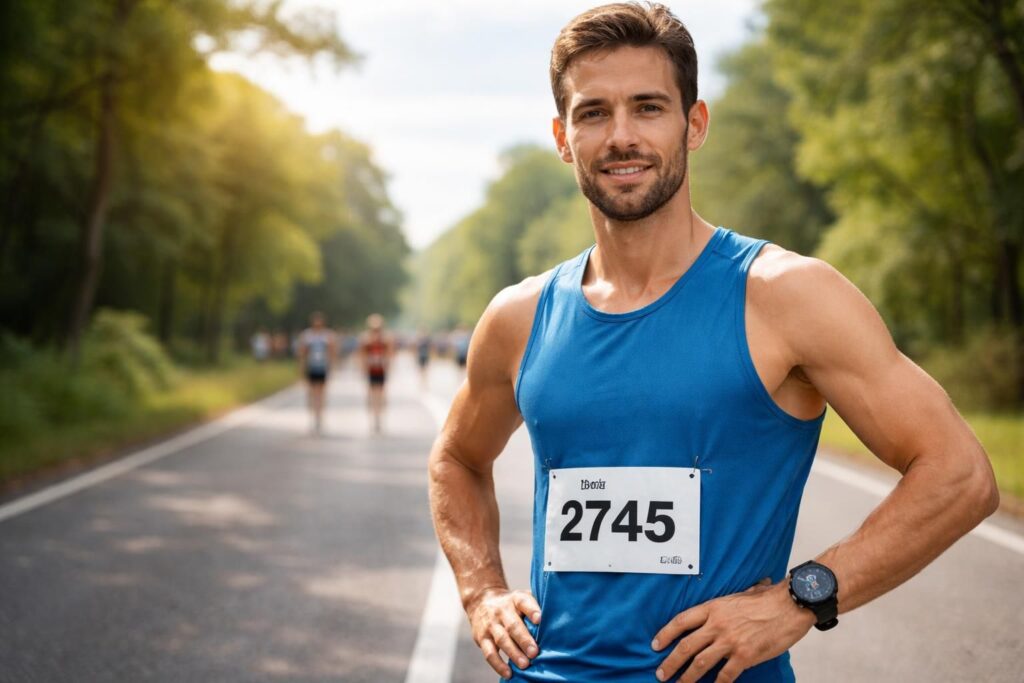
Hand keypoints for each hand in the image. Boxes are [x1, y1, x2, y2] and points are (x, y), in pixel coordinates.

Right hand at [466, 587, 541, 677]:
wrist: (481, 600)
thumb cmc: (511, 604)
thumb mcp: (522, 597)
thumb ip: (537, 605)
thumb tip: (560, 618)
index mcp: (515, 599)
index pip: (523, 602)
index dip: (532, 610)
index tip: (540, 619)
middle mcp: (502, 611)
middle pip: (513, 625)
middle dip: (524, 640)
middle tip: (534, 652)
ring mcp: (491, 625)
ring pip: (501, 640)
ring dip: (513, 653)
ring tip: (525, 665)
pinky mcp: (482, 638)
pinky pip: (489, 653)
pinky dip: (498, 665)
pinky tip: (508, 673)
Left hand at [651, 578, 814, 681]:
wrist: (791, 605)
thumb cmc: (767, 599)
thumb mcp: (738, 595)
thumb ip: (724, 606)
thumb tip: (719, 609)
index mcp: (713, 608)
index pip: (681, 621)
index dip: (665, 634)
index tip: (655, 645)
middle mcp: (717, 625)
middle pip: (685, 646)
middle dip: (670, 662)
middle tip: (660, 674)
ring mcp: (730, 641)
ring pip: (700, 663)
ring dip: (687, 677)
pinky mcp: (745, 656)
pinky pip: (725, 675)